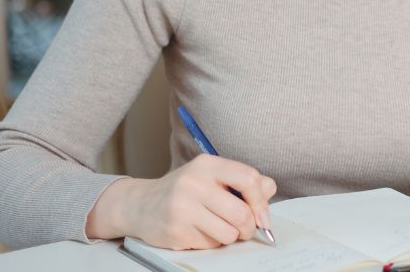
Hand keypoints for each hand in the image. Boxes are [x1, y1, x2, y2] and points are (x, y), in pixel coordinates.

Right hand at [86, 154, 277, 249]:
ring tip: (217, 228)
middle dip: (249, 227)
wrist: (140, 205)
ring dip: (230, 237)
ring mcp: (182, 207)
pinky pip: (210, 245)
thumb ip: (242, 181)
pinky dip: (211, 243)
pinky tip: (199, 232)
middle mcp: (194, 183)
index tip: (264, 216)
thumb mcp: (211, 177)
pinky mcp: (176, 231)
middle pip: (242, 213)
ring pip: (229, 234)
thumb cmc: (184, 191)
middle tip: (246, 229)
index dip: (262, 202)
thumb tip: (270, 189)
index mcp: (207, 164)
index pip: (249, 179)